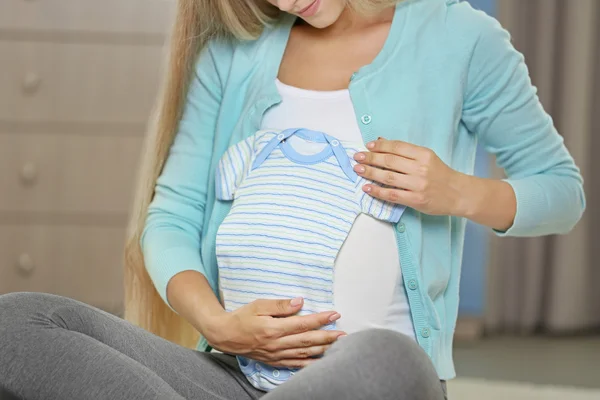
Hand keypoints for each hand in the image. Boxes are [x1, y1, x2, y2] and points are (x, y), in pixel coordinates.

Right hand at [203, 298, 345, 368]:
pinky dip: (309, 363)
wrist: (225, 335)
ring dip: (323, 350)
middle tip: (344, 333)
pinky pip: (295, 364)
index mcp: (273, 328)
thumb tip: (299, 302)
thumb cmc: (241, 317)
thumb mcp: (258, 304)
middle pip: (307, 341)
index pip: (302, 324)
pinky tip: (320, 361)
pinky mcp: (274, 361)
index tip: (334, 314)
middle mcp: (276, 344)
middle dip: (328, 337)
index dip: (320, 319)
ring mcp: (276, 355)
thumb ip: (279, 305)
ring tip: (338, 346)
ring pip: (304, 353)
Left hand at [353, 138, 465, 215]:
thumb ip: (405, 151)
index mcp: (423, 154)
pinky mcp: (416, 200)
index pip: (397, 147)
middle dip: (370, 158)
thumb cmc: (440, 174)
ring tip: (358, 170)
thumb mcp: (426, 157)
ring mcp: (418, 185)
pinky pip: (392, 195)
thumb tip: (381, 141)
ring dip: (370, 173)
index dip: (380, 146)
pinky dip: (378, 191)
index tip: (368, 146)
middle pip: (389, 161)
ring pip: (388, 177)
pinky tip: (367, 188)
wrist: (458, 193)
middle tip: (357, 157)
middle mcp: (420, 168)